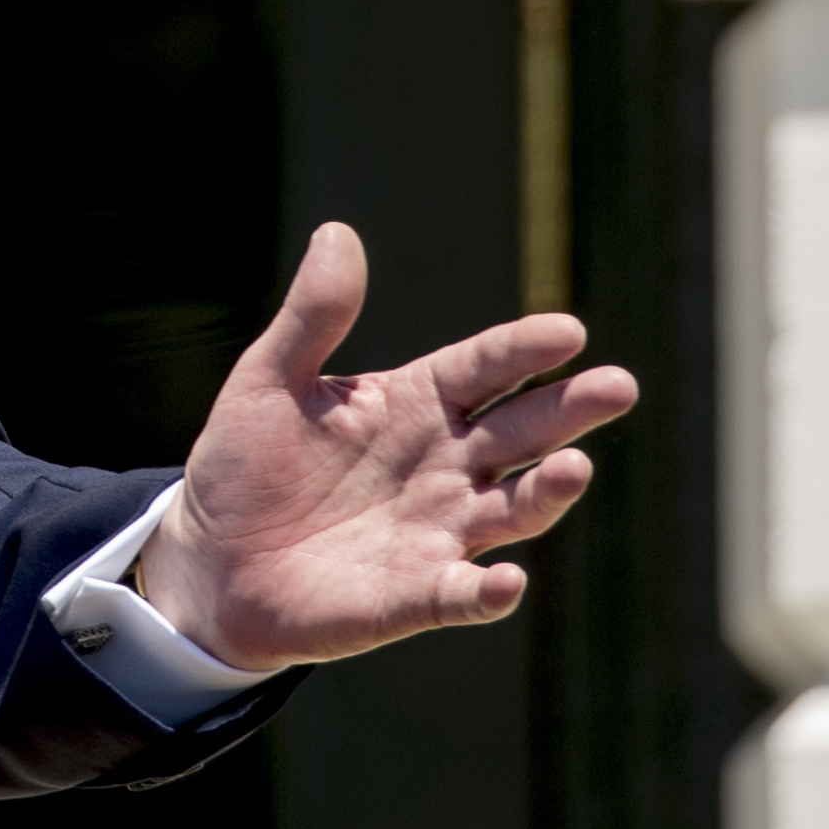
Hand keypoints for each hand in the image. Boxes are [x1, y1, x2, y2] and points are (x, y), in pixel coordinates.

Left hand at [133, 221, 636, 673]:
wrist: (211, 558)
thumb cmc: (248, 462)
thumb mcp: (270, 379)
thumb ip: (313, 316)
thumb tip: (338, 231)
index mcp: (414, 405)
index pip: (482, 369)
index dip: (523, 350)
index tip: (568, 331)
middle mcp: (442, 468)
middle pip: (519, 433)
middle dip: (567, 410)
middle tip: (618, 385)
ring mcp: (435, 533)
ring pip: (510, 511)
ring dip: (546, 493)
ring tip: (576, 467)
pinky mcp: (411, 597)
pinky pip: (459, 595)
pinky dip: (485, 591)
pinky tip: (505, 581)